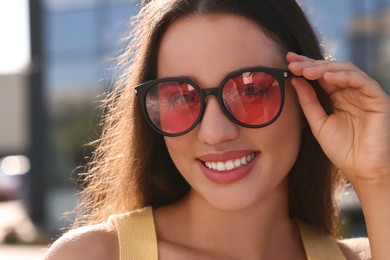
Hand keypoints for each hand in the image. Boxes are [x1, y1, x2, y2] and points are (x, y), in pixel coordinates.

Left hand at [286, 52, 389, 185]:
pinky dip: (343, 76)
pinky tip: (326, 78)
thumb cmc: (341, 149)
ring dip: (324, 68)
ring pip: (345, 70)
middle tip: (292, 62)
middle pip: (331, 69)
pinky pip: (361, 81)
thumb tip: (295, 80)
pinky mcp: (378, 98)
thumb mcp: (318, 123)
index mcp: (337, 97)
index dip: (305, 67)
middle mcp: (351, 92)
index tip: (287, 61)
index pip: (320, 76)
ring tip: (305, 70)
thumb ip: (308, 102)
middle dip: (310, 64)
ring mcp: (364, 94)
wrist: (362, 170)